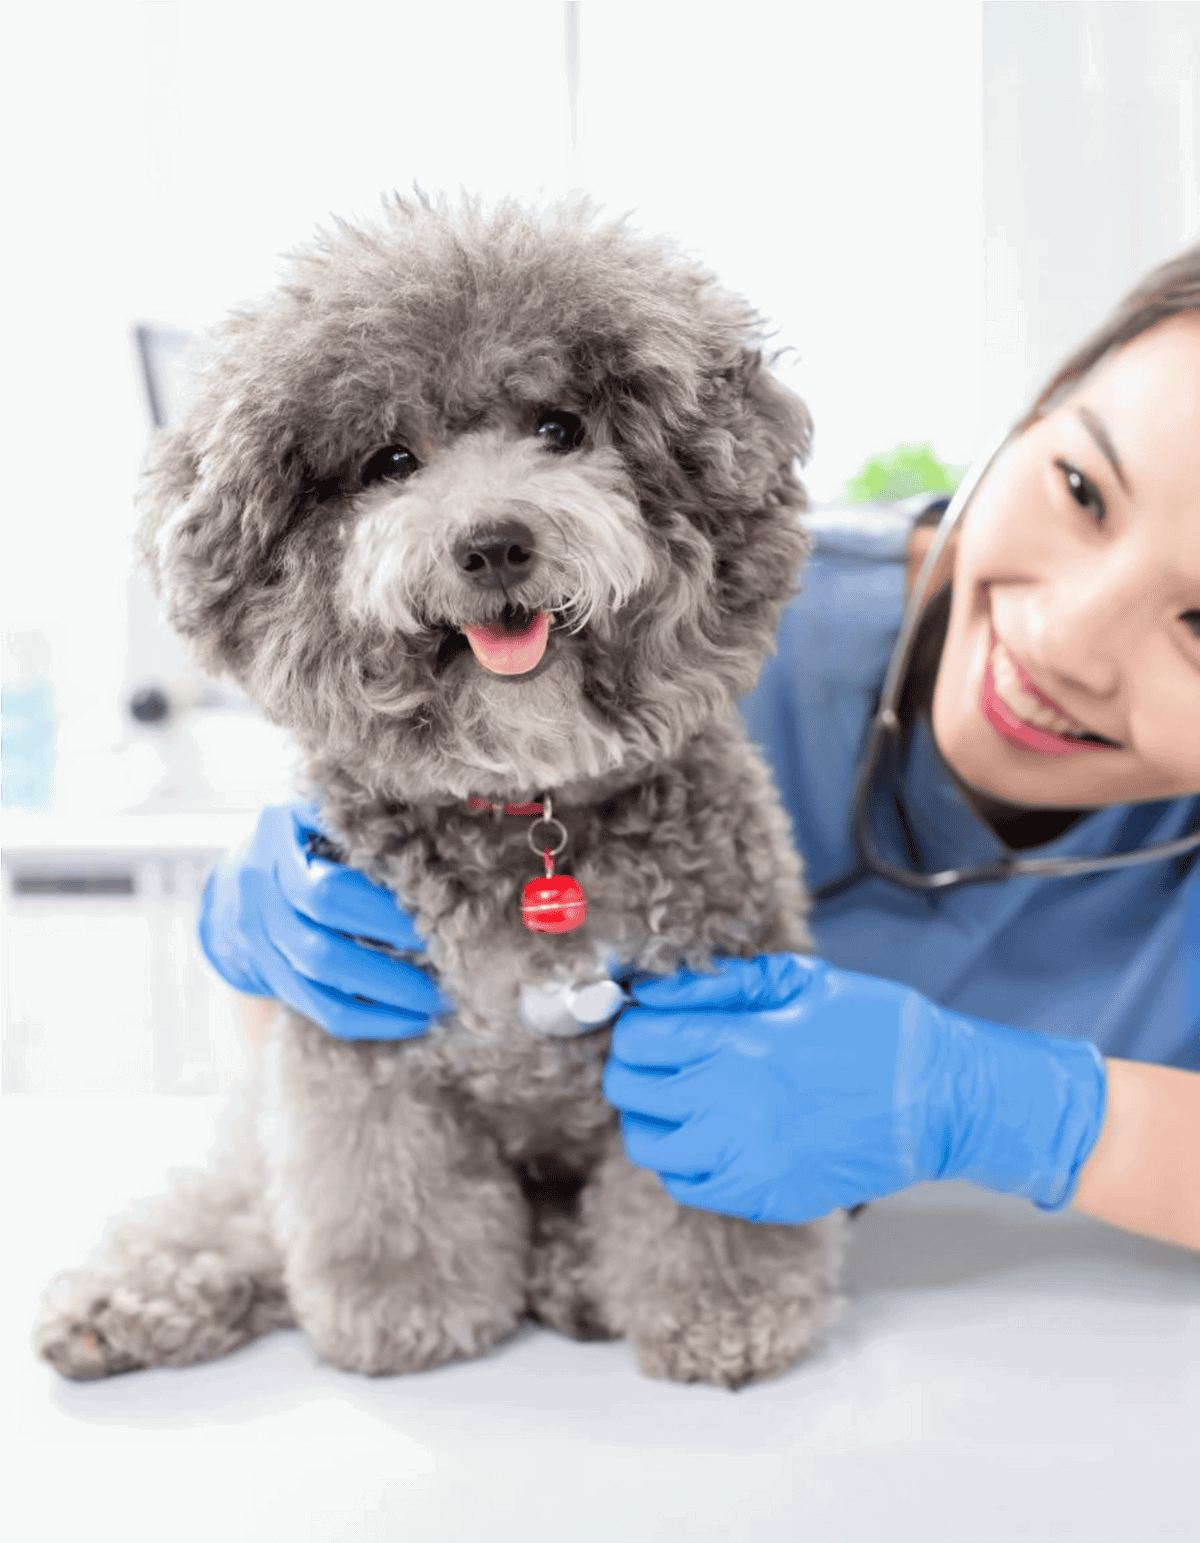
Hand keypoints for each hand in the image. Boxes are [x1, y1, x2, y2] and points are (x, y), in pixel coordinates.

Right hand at [198, 803, 448, 1039]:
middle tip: (450, 956)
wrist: (230, 889)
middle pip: (322, 933)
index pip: (328, 887)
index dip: (381, 907)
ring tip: (441, 998)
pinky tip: (413, 1021)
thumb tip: (438, 819)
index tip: (438, 913)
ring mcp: (259, 939)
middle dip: (392, 946)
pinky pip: (320, 1009)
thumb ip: (358, 816)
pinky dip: (369, 1020)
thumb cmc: (297, 839)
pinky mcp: (273, 980)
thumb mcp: (316, 811)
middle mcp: (258, 890)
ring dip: (388, 991)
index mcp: (276, 839)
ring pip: (321, 976)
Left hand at [605, 954, 1106, 1224]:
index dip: (637, 1024)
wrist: (940, 1100)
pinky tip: (713, 1133)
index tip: (653, 1021)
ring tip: (686, 1095)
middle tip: (665, 1055)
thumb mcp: (801, 983)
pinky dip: (684, 1159)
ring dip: (654, 1114)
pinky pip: (684, 1184)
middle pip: (628, 1090)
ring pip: (646, 1143)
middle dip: (636, 1065)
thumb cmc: (878, 1030)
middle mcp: (728, 1107)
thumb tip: (655, 990)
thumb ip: (720, 985)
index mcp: (737, 1044)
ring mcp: (742, 1160)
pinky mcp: (761, 1196)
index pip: (636, 1038)